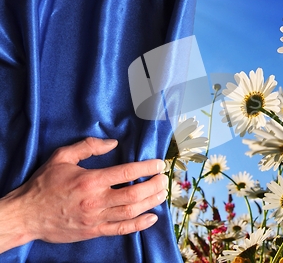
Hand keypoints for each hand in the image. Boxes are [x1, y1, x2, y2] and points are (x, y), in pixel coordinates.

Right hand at [0, 137, 166, 251]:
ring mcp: (96, 218)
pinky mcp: (94, 231)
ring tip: (162, 194)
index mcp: (90, 180)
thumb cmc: (44, 184)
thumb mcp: (61, 157)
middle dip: (154, 185)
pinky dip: (139, 225)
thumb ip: (88, 147)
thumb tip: (113, 143)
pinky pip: (121, 229)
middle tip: (163, 179)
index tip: (159, 164)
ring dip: (151, 203)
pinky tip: (152, 218)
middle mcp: (96, 200)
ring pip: (131, 212)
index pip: (126, 172)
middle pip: (134, 193)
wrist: (27, 215)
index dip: (147, 167)